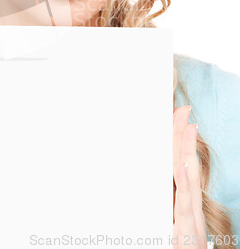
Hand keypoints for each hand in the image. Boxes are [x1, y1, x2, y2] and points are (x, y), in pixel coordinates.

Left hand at [173, 106, 206, 247]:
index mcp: (183, 195)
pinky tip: (181, 167)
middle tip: (184, 108)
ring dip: (187, 151)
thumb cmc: (177, 242)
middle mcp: (189, 200)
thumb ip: (165, 194)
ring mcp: (190, 212)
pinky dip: (185, 184)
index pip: (180, 159)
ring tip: (187, 128)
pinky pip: (185, 203)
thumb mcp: (169, 215)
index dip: (179, 136)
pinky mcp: (186, 227)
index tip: (179, 113)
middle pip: (186, 161)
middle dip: (184, 135)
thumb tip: (153, 171)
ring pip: (189, 177)